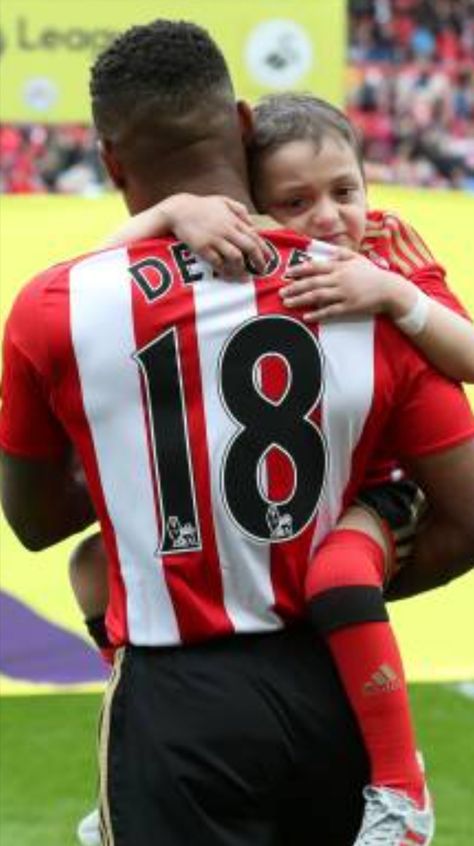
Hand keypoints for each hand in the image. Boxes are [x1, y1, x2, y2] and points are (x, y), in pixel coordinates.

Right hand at [163, 194, 270, 277]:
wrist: (179, 210)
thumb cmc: (201, 206)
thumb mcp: (223, 201)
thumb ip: (240, 210)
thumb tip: (253, 225)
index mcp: (233, 220)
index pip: (254, 236)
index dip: (264, 250)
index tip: (268, 259)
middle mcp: (227, 230)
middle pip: (250, 247)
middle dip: (259, 261)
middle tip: (262, 271)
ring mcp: (214, 239)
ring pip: (236, 257)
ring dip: (242, 269)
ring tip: (245, 276)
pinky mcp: (202, 248)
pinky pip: (217, 263)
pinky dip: (224, 270)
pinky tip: (227, 274)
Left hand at [279, 248, 411, 321]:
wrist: (389, 289)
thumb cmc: (372, 274)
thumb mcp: (357, 259)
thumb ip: (341, 254)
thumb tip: (326, 253)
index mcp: (340, 266)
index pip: (316, 266)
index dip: (300, 270)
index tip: (287, 274)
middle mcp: (340, 279)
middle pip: (313, 282)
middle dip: (295, 287)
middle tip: (280, 292)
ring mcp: (345, 293)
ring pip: (318, 296)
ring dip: (301, 300)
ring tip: (287, 303)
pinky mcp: (350, 307)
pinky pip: (331, 311)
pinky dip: (318, 314)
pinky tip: (306, 317)